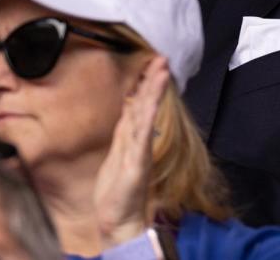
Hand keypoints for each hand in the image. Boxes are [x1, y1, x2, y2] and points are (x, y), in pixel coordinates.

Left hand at [93, 56, 170, 248]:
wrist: (118, 220)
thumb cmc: (117, 189)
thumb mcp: (118, 152)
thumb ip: (125, 129)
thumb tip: (130, 103)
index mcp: (132, 138)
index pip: (140, 104)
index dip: (146, 83)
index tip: (152, 62)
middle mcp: (139, 141)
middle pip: (146, 105)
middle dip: (154, 81)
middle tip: (162, 58)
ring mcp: (139, 152)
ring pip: (146, 116)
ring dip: (153, 92)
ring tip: (161, 72)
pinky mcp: (137, 165)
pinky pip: (141, 138)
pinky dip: (144, 120)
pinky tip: (147, 105)